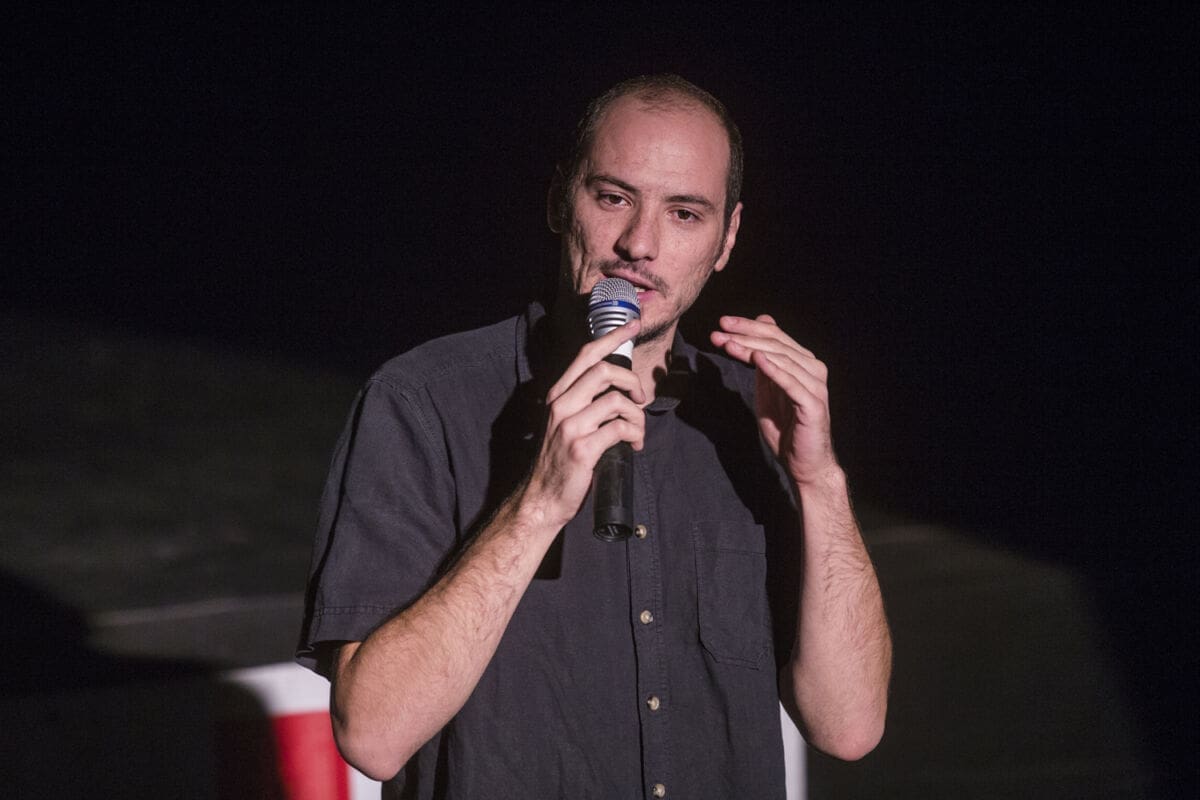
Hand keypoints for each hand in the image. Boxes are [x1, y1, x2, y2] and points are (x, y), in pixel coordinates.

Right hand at [523, 321, 645, 525]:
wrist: (543, 498)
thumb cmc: (560, 462)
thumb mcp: (565, 423)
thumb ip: (584, 402)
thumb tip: (619, 387)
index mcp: (557, 396)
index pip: (585, 355)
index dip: (612, 337)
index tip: (632, 325)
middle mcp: (560, 406)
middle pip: (604, 371)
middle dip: (632, 381)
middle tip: (640, 398)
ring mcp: (570, 427)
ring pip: (617, 402)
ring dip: (637, 417)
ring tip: (637, 432)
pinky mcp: (582, 449)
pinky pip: (621, 429)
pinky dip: (635, 436)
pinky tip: (634, 446)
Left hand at [710, 314, 837, 485]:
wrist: (804, 465)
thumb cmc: (785, 430)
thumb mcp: (767, 392)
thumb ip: (762, 366)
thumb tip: (755, 337)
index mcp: (802, 363)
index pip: (775, 336)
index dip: (748, 327)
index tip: (722, 323)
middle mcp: (813, 369)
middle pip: (776, 343)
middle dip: (745, 335)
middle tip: (719, 330)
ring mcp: (815, 386)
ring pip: (781, 359)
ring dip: (752, 350)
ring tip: (728, 344)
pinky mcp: (813, 404)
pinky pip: (791, 383)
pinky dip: (774, 370)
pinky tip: (757, 360)